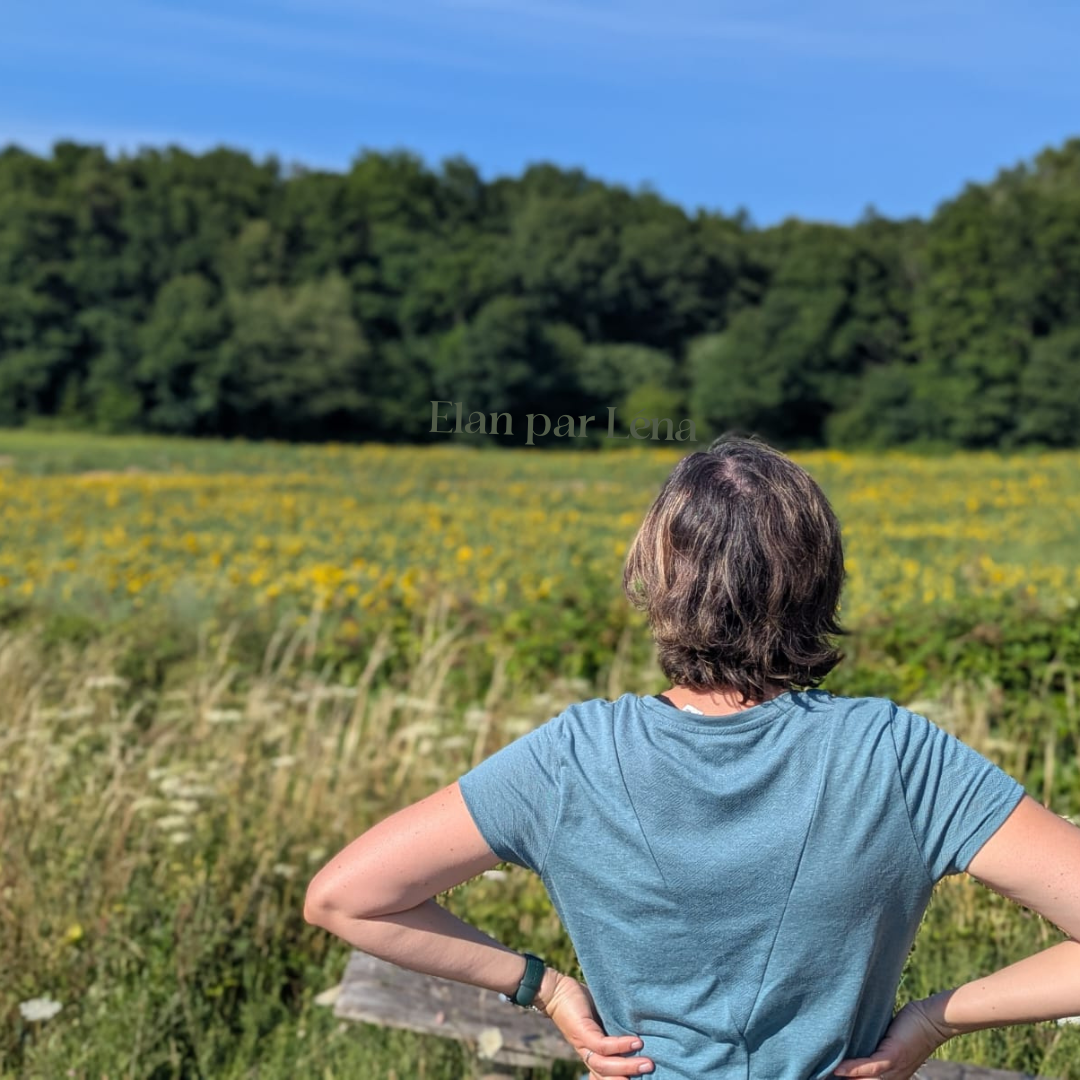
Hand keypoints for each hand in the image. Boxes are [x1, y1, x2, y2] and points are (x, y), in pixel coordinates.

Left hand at [540, 973, 653, 1075]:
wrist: (555, 990)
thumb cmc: (580, 1003)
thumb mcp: (600, 1018)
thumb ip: (614, 1027)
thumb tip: (639, 1031)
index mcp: (594, 1052)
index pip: (607, 1074)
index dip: (620, 1078)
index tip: (641, 1077)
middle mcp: (589, 1053)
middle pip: (608, 1075)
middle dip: (630, 1076)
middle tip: (652, 1071)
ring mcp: (584, 1044)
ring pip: (605, 1065)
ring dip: (628, 1066)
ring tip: (648, 1063)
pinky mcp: (582, 1032)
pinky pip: (602, 1045)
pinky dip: (620, 1045)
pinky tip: (635, 1042)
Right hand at [832, 998, 954, 1079]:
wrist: (934, 1021)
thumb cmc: (913, 1026)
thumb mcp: (891, 1040)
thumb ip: (874, 1043)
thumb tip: (853, 1034)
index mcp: (892, 1075)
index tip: (830, 1074)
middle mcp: (893, 1077)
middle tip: (822, 1075)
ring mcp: (894, 1069)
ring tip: (825, 1074)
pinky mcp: (893, 1056)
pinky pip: (871, 1067)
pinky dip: (854, 1069)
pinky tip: (839, 1069)